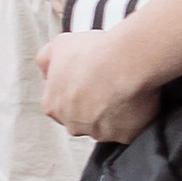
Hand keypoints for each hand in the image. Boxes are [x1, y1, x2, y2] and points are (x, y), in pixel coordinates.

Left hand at [38, 19, 157, 144]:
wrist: (128, 61)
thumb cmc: (96, 54)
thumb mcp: (60, 44)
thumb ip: (47, 59)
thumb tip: (46, 66)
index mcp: (53, 106)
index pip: (59, 105)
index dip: (74, 91)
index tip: (85, 80)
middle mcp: (73, 124)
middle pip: (81, 119)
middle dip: (92, 106)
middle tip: (105, 84)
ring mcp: (100, 132)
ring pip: (105, 126)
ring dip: (113, 112)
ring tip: (122, 89)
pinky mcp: (125, 136)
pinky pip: (129, 129)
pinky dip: (133, 117)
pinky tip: (135, 99)